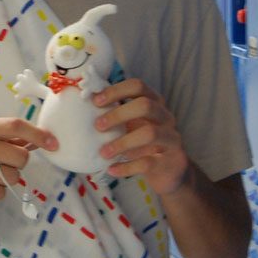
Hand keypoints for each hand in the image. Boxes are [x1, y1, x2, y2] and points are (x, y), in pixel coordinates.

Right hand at [0, 117, 56, 211]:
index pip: (16, 125)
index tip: (54, 144)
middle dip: (18, 165)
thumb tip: (44, 138)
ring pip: (13, 178)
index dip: (38, 134)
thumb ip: (12, 138)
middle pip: (21, 156)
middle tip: (1, 165)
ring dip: (5, 181)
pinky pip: (0, 194)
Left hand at [93, 79, 188, 194]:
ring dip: (122, 143)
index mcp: (155, 103)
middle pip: (145, 105)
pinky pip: (147, 162)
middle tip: (98, 126)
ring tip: (103, 153)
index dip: (116, 91)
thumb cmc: (144, 144)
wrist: (169, 171)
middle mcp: (166, 117)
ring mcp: (172, 139)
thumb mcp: (133, 126)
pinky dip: (126, 167)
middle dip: (118, 114)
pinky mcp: (171, 162)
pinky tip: (112, 169)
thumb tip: (86, 104)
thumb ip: (117, 115)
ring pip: (150, 134)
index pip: (138, 86)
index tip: (96, 102)